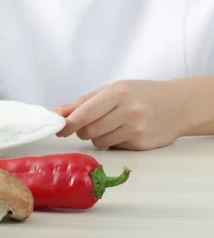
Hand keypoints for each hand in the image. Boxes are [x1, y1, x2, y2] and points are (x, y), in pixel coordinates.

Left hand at [54, 80, 187, 150]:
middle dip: (81, 130)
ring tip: (109, 125)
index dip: (68, 123)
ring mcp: (136, 130)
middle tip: (87, 124)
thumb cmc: (141, 94)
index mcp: (118, 93)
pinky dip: (111, 142)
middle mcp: (128, 112)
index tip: (59, 128)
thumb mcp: (112, 90)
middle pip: (89, 131)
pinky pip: (113, 147)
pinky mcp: (141, 145)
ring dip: (96, 137)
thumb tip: (59, 113)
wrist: (178, 105)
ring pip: (99, 142)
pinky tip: (123, 131)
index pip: (85, 113)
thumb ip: (84, 102)